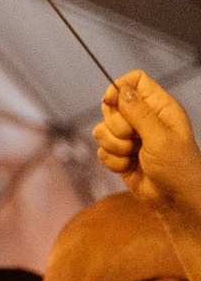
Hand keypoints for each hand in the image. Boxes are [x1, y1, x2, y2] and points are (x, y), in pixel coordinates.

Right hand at [96, 70, 200, 224]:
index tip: (111, 103)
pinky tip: (127, 167)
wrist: (175, 199)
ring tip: (131, 155)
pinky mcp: (120, 155)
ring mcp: (131, 137)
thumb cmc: (178, 167)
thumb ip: (139, 113)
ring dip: (113, 145)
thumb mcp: (160, 137)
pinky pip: (102, 150)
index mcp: (160, 107)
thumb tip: (120, 90)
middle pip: (113, 105)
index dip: (119, 88)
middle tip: (131, 137)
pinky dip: (111, 160)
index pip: (135, 81)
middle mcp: (144, 119)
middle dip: (115, 124)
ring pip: (103, 130)